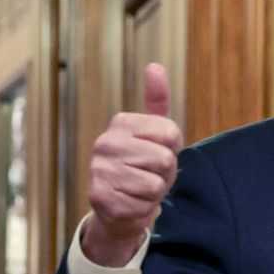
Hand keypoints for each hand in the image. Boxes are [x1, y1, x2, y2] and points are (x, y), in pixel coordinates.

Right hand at [84, 63, 181, 266]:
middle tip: (150, 175)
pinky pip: (143, 204)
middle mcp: (105, 143)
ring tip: (141, 188)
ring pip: (155, 184)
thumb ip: (157, 101)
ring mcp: (100, 170)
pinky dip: (144, 208)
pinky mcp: (100, 197)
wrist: (123, 206)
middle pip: (164, 159)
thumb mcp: (156, 134)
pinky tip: (131, 203)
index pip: (171, 133)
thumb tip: (155, 66)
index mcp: (121, 123)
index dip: (173, 149)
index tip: (158, 152)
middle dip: (165, 173)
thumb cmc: (145, 167)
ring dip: (155, 192)